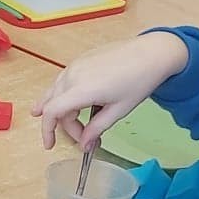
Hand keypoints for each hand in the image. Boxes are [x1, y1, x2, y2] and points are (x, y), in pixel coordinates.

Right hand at [33, 32, 188, 149]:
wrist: (151, 53)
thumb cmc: (138, 80)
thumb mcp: (118, 111)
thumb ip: (96, 129)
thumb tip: (84, 144)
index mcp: (81, 90)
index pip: (52, 113)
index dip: (47, 131)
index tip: (50, 145)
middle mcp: (73, 75)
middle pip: (54, 105)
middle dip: (65, 125)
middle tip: (84, 137)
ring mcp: (75, 65)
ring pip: (54, 92)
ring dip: (58, 109)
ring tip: (58, 121)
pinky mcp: (80, 60)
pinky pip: (63, 80)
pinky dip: (62, 95)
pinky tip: (66, 101)